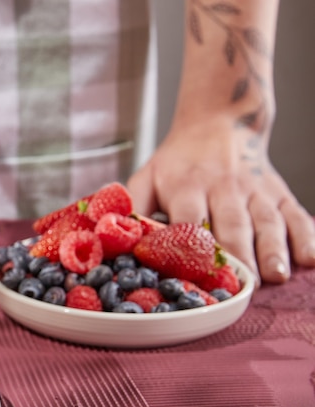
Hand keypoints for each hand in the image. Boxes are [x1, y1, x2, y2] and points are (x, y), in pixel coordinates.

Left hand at [128, 114, 314, 283]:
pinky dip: (306, 235)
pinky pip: (296, 213)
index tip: (194, 271)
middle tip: (243, 285)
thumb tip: (111, 235)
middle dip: (239, 253)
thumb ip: (131, 206)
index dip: (192, 245)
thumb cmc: (176, 162)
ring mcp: (255, 189)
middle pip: (232, 222)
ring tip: (276, 276)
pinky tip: (310, 259)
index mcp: (186, 185)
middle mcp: (223, 186)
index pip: (189, 217)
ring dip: (273, 249)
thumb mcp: (146, 176)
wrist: (218, 121)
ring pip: (267, 220)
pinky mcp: (278, 191)